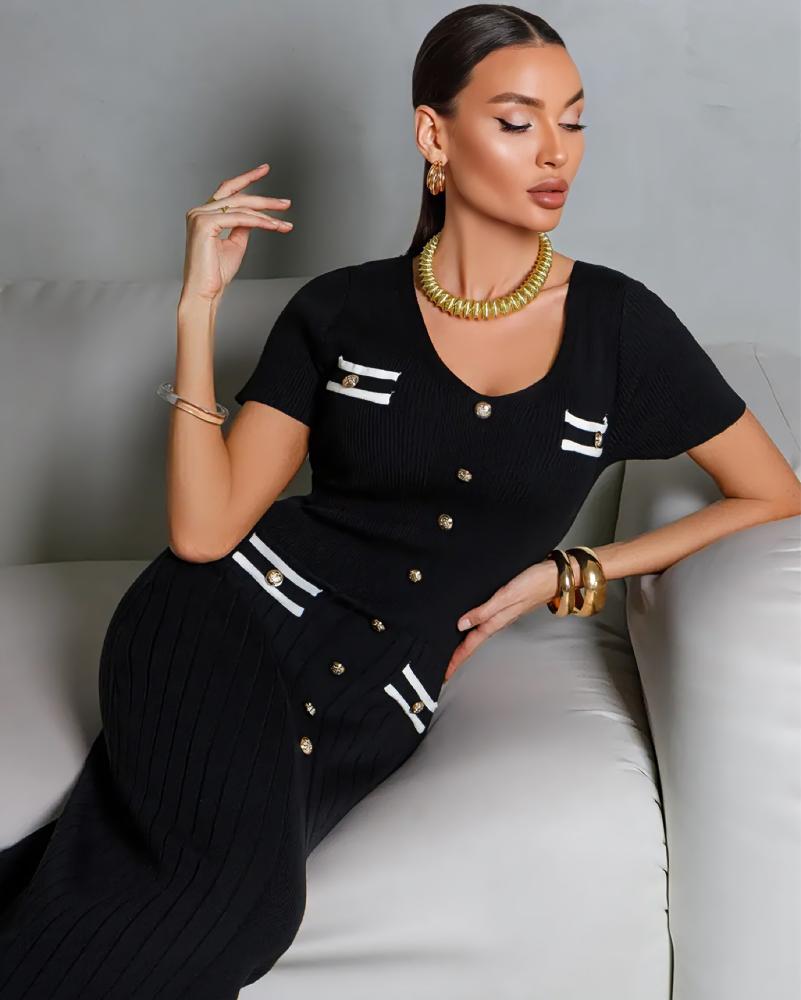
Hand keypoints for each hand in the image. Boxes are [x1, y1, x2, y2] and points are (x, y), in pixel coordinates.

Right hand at [179, 162, 293, 305]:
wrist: (205, 292)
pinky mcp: (204, 224)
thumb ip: (243, 225)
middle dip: (264, 199)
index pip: (228, 190)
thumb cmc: (217, 273)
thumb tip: (255, 215)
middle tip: (286, 202)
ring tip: (284, 220)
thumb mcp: (235, 243)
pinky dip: (259, 222)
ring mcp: (199, 216)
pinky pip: (240, 219)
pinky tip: (274, 225)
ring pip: (241, 207)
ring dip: (267, 213)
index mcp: (203, 214)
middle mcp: (198, 212)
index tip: (264, 169)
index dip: (247, 179)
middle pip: (237, 197)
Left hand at [443, 556, 579, 681]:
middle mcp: (498, 620)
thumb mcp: (506, 597)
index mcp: (496, 622)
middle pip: (472, 643)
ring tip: (452, 651)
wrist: (556, 576)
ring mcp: (502, 614)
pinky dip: (474, 627)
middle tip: (444, 668)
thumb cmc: (534, 583)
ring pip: (478, 633)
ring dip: (465, 643)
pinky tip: (470, 626)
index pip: (470, 645)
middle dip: (458, 656)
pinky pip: (485, 621)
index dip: (456, 659)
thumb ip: (484, 611)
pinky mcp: (506, 605)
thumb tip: (462, 624)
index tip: (444, 674)